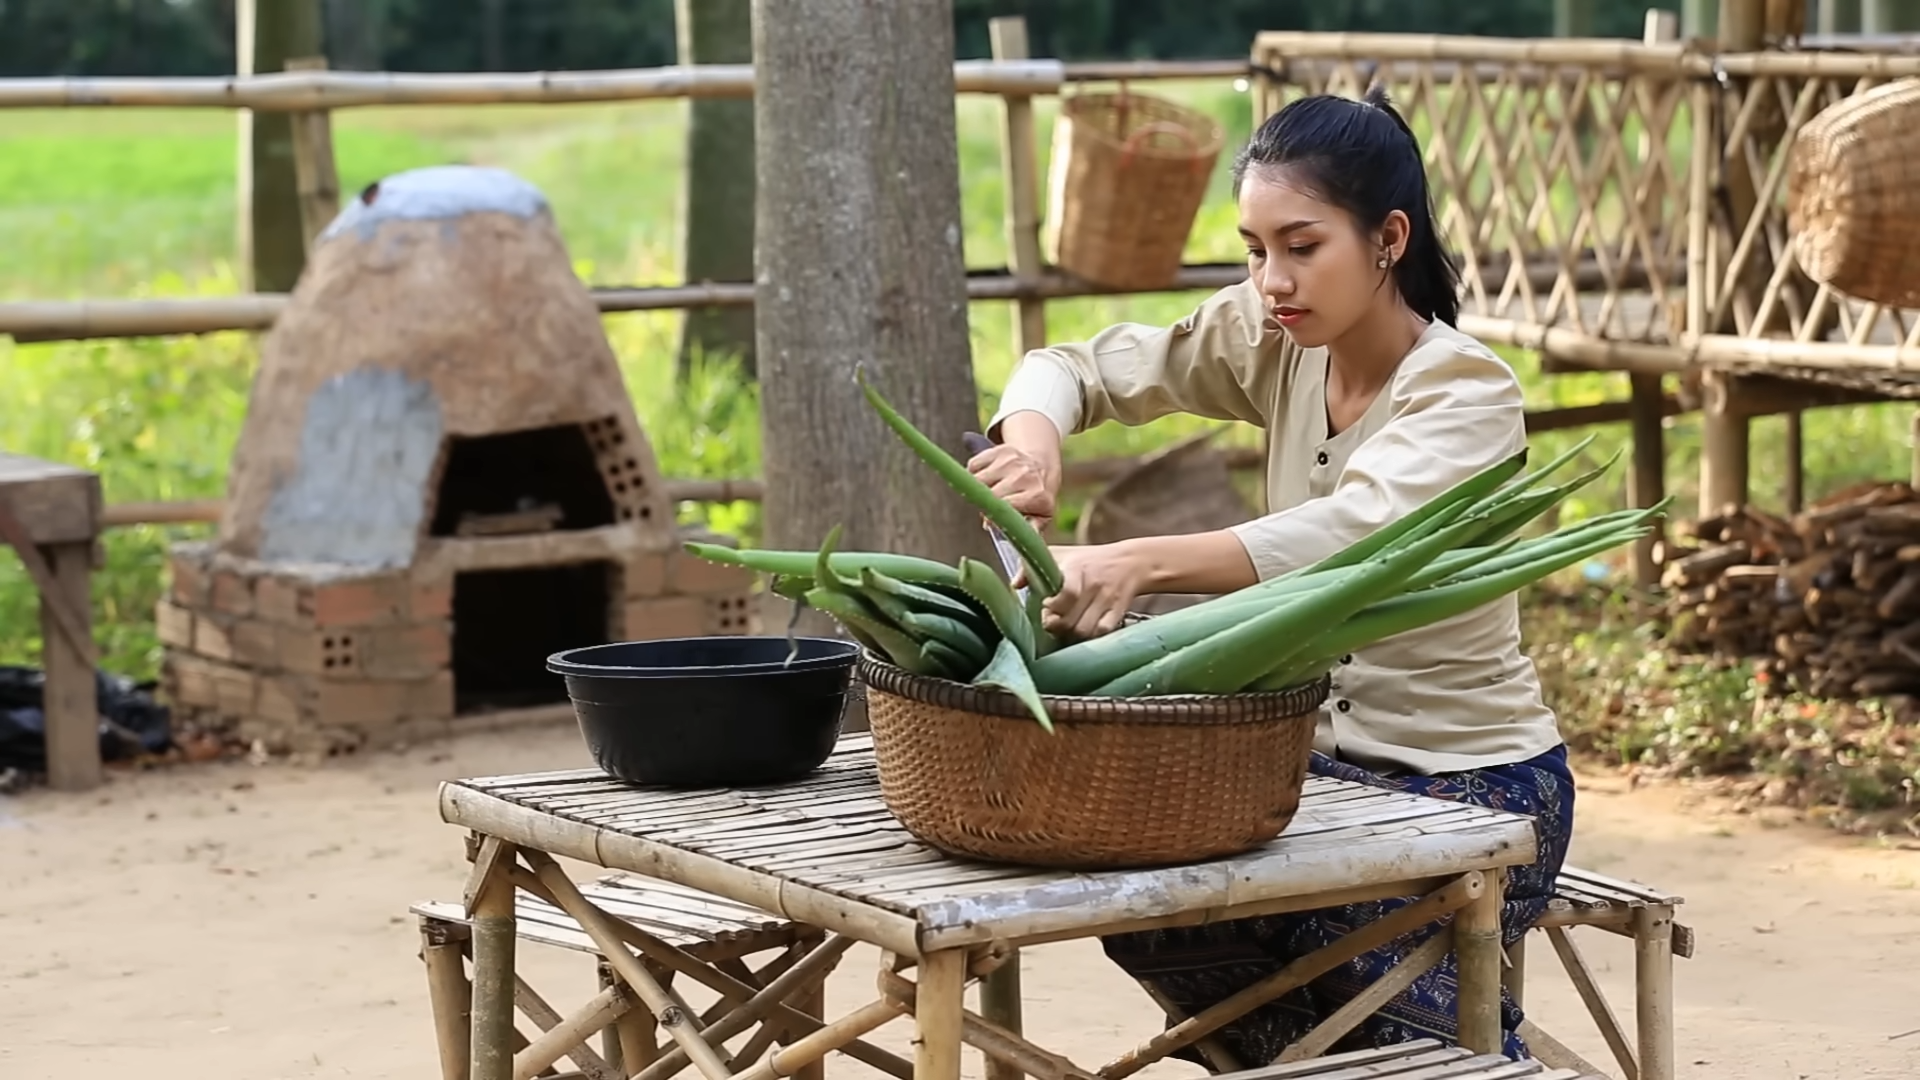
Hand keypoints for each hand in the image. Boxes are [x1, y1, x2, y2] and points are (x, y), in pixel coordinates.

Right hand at [966, 443, 1056, 526]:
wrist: (1041, 465)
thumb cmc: (1037, 496)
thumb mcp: (1041, 516)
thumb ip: (1032, 530)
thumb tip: (1026, 540)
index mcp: (1037, 495)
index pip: (1005, 508)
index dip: (992, 516)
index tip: (989, 520)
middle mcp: (1025, 475)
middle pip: (989, 494)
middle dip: (985, 504)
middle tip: (991, 507)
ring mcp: (1012, 460)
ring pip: (977, 479)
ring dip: (979, 488)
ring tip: (991, 491)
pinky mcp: (1000, 450)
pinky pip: (974, 465)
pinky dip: (975, 473)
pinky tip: (988, 478)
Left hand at [1037, 543, 1151, 640]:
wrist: (1130, 562)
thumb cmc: (1088, 560)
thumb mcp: (1060, 554)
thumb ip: (1032, 566)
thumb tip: (1014, 585)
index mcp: (1078, 567)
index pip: (1068, 592)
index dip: (1053, 606)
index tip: (1046, 605)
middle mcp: (1094, 585)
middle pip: (1071, 619)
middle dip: (1056, 625)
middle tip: (1051, 621)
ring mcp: (1108, 601)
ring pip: (1084, 631)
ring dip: (1070, 634)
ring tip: (1064, 627)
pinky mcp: (1118, 612)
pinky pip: (1101, 634)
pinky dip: (1089, 637)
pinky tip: (1081, 630)